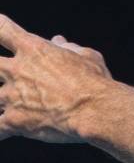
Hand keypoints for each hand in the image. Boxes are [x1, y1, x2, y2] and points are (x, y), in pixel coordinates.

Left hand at [0, 13, 113, 143]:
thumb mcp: (86, 56)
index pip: (2, 29)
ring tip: (15, 102)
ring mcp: (11, 97)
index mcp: (33, 49)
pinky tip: (5, 133)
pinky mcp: (13, 121)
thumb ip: (68, 47)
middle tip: (7, 73)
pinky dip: (1, 130)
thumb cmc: (95, 81)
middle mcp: (16, 70)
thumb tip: (58, 41)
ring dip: (4, 100)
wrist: (95, 110)